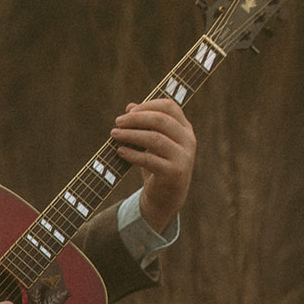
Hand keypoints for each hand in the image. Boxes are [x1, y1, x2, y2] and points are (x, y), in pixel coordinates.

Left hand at [112, 98, 194, 232]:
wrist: (165, 198)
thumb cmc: (157, 166)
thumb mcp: (152, 144)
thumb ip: (144, 125)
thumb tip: (130, 106)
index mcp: (185, 129)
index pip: (170, 107)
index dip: (148, 105)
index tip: (129, 111)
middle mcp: (188, 140)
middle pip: (161, 120)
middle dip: (136, 119)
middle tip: (117, 122)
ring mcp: (183, 157)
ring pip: (155, 138)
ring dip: (131, 135)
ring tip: (114, 134)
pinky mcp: (173, 173)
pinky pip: (150, 159)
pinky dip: (132, 154)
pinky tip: (120, 151)